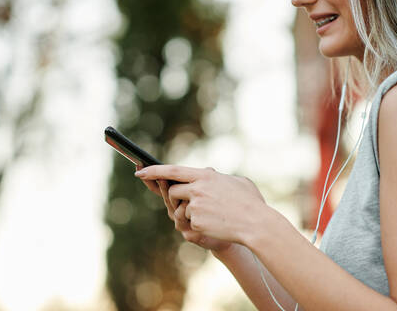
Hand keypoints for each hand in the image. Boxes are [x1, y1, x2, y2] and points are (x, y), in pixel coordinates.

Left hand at [135, 165, 270, 245]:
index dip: (154, 171)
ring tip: (215, 215)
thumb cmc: (251, 203)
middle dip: (178, 198)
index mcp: (205, 175)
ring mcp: (196, 206)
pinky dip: (201, 225)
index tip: (140, 171)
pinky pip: (191, 223)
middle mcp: (197, 188)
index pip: (172, 170)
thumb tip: (210, 173)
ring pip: (182, 210)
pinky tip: (216, 224)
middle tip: (194, 203)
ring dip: (193, 213)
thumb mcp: (238, 182)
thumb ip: (219, 177)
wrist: (256, 224)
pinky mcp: (196, 223)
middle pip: (172, 192)